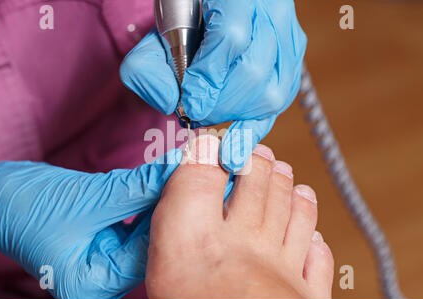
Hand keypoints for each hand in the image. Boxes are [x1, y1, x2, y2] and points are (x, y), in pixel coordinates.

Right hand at [0, 149, 181, 298]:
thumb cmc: (27, 205)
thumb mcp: (88, 197)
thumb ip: (136, 187)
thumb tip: (175, 169)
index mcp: (94, 283)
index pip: (147, 253)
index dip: (171, 215)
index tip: (189, 181)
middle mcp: (103, 278)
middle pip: (150, 244)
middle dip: (167, 207)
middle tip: (187, 172)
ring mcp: (104, 261)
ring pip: (145, 232)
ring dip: (158, 201)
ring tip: (175, 171)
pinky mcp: (104, 242)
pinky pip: (134, 224)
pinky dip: (144, 202)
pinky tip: (157, 180)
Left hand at [120, 0, 306, 171]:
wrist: (221, 10)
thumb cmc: (191, 18)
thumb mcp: (162, 31)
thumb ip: (151, 64)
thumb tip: (168, 103)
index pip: (231, 38)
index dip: (208, 78)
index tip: (188, 104)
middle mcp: (272, 14)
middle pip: (253, 72)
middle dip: (219, 105)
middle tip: (194, 113)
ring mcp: (287, 40)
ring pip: (272, 93)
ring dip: (235, 116)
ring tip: (209, 117)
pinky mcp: (292, 65)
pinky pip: (280, 103)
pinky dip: (255, 126)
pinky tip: (234, 141)